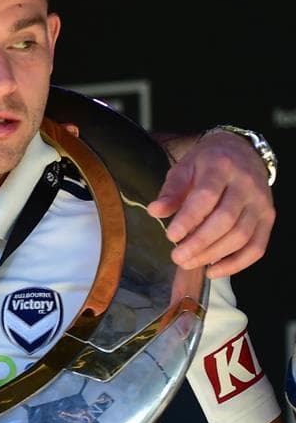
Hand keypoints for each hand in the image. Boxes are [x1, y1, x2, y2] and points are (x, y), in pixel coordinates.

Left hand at [147, 130, 273, 278]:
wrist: (242, 152)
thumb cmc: (207, 163)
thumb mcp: (184, 168)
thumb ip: (171, 191)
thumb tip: (155, 211)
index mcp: (221, 167)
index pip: (206, 197)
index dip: (188, 219)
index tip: (170, 236)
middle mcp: (246, 185)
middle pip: (225, 220)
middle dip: (199, 243)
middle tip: (177, 257)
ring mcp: (261, 203)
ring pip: (241, 236)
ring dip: (214, 255)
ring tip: (189, 263)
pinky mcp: (268, 219)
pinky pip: (257, 247)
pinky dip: (236, 264)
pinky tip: (214, 270)